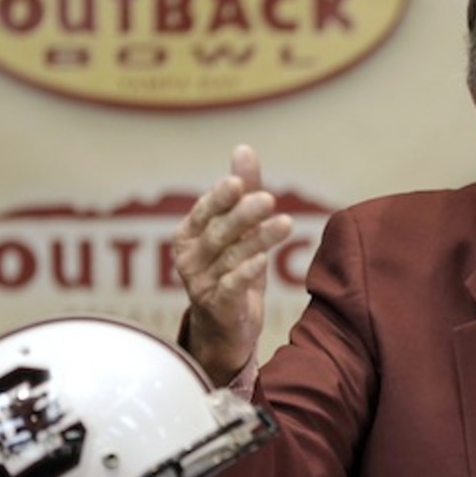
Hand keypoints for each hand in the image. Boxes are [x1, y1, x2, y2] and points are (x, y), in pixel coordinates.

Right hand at [173, 145, 291, 384]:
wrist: (226, 328)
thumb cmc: (230, 271)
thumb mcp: (238, 230)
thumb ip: (242, 191)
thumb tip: (244, 148)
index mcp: (189, 235)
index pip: (205, 211)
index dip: (221, 197)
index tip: (239, 182)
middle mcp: (190, 259)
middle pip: (218, 233)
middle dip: (243, 215)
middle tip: (268, 198)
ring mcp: (202, 285)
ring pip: (230, 258)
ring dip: (258, 240)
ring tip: (285, 223)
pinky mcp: (219, 308)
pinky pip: (231, 288)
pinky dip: (246, 274)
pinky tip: (264, 260)